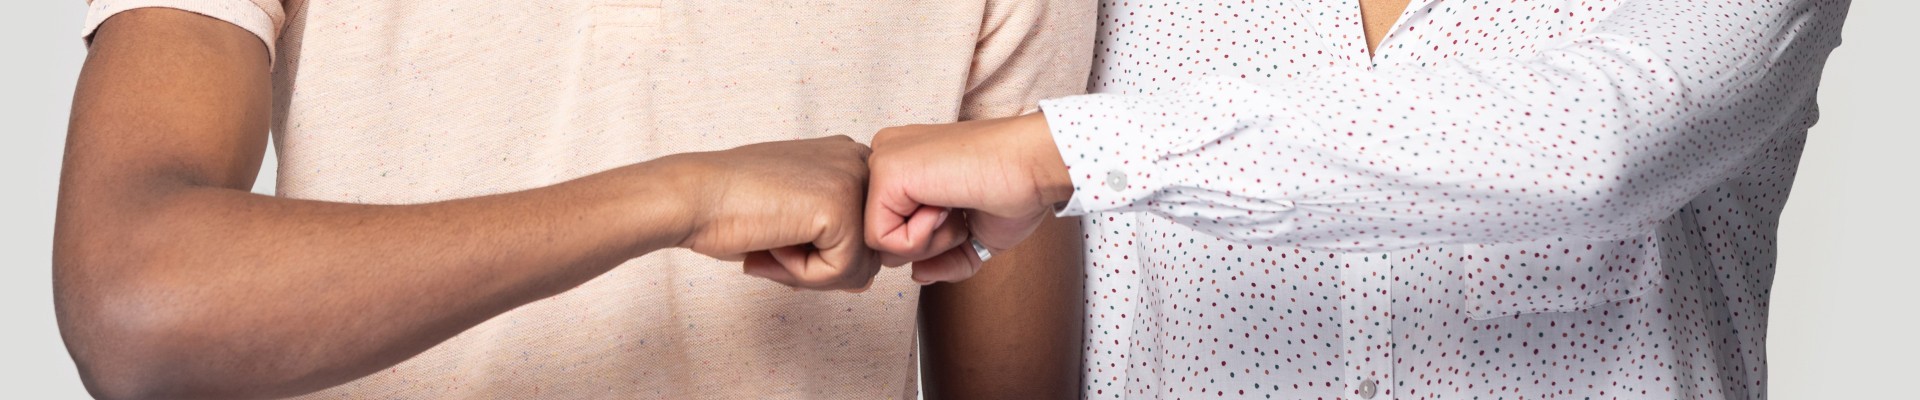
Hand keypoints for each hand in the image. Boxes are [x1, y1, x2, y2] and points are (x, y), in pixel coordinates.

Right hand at [666, 135, 881, 290]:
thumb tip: (866, 280)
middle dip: (820, 266)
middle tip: (773, 245)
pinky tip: (773, 241)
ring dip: (810, 272)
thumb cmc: (731, 207)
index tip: (779, 234)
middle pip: (869, 253)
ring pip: (859, 268)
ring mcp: (854, 181)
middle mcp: (858, 161)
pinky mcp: (842, 207)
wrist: (693, 196)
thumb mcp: (797, 221)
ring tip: (773, 241)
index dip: (821, 253)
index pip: (865, 234)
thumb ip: (835, 246)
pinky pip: (842, 272)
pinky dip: (802, 273)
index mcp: (848, 158)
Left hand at [865, 113, 1073, 283]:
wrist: (1035, 164)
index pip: (894, 228)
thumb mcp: (973, 234)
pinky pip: (882, 240)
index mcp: (905, 163)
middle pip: (883, 238)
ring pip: (880, 243)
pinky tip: (946, 205)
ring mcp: (884, 161)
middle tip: (960, 210)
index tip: (963, 210)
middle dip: (928, 244)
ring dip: (929, 242)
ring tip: (956, 205)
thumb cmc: (1014, 189)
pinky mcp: (885, 172)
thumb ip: (942, 257)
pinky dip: (921, 239)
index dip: (933, 240)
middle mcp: (889, 156)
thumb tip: (918, 275)